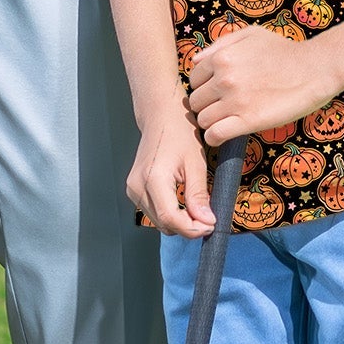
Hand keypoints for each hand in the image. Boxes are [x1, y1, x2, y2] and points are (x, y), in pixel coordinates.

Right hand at [128, 107, 215, 237]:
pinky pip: (154, 213)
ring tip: (195, 206)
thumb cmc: (178, 131)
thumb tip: (206, 221)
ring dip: (180, 222)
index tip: (211, 225)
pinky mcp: (134, 190)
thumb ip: (198, 195)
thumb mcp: (195, 163)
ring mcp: (133, 189)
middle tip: (207, 215)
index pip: (171, 219)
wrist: (160, 115)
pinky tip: (182, 201)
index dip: (193, 229)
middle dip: (189, 226)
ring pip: (159, 222)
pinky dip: (170, 214)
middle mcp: (138, 186)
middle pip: (165, 224)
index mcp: (153, 178)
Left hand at [186, 25, 343, 149]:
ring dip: (210, 122)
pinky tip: (223, 135)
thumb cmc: (284, 50)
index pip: (194, 80)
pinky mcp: (249, 121)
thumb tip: (196, 61)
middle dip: (205, 105)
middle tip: (220, 108)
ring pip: (203, 120)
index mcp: (221, 57)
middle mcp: (224, 79)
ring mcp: (235, 101)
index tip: (214, 93)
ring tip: (224, 121)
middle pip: (196, 101)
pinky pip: (216, 135)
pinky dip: (215, 138)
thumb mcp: (250, 34)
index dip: (203, 87)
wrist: (314, 69)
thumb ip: (220, 44)